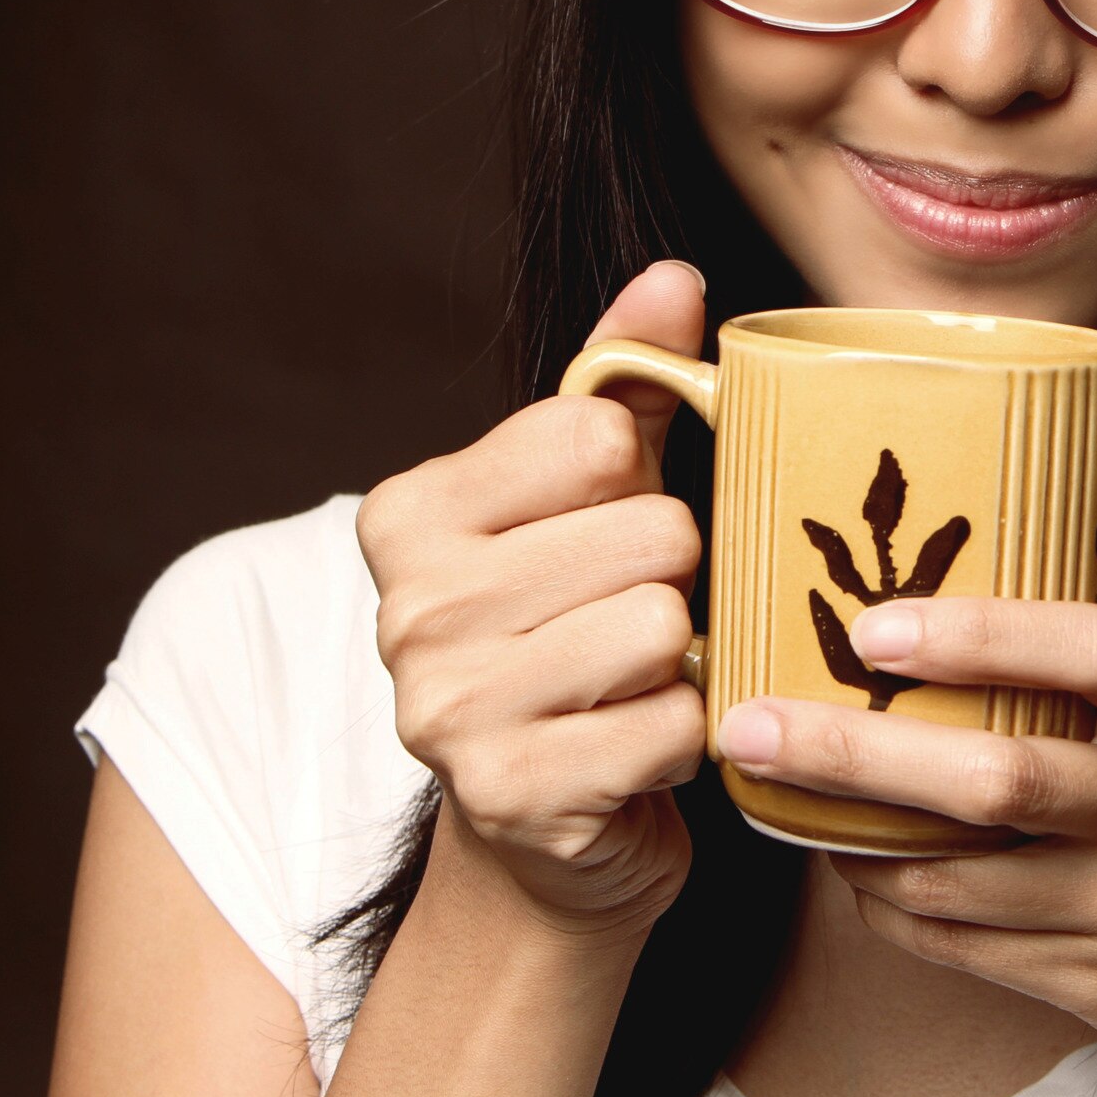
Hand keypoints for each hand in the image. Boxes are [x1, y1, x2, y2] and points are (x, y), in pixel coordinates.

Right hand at [354, 260, 710, 937]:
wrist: (546, 820)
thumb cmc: (574, 623)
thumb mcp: (591, 491)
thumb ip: (626, 378)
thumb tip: (674, 276)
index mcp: (410, 513)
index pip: (597, 435)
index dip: (637, 480)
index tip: (605, 526)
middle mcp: (409, 610)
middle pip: (650, 533)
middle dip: (674, 573)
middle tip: (635, 612)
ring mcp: (449, 713)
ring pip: (664, 623)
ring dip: (684, 656)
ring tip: (637, 676)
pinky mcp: (514, 796)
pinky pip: (675, 722)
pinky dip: (687, 733)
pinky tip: (638, 742)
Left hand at [714, 601, 1096, 1096]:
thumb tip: (961, 608)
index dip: (984, 632)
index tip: (879, 621)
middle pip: (1001, 777)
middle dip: (859, 751)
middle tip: (753, 722)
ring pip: (963, 878)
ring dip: (853, 840)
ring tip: (773, 797)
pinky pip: (973, 947)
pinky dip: (899, 909)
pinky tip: (853, 874)